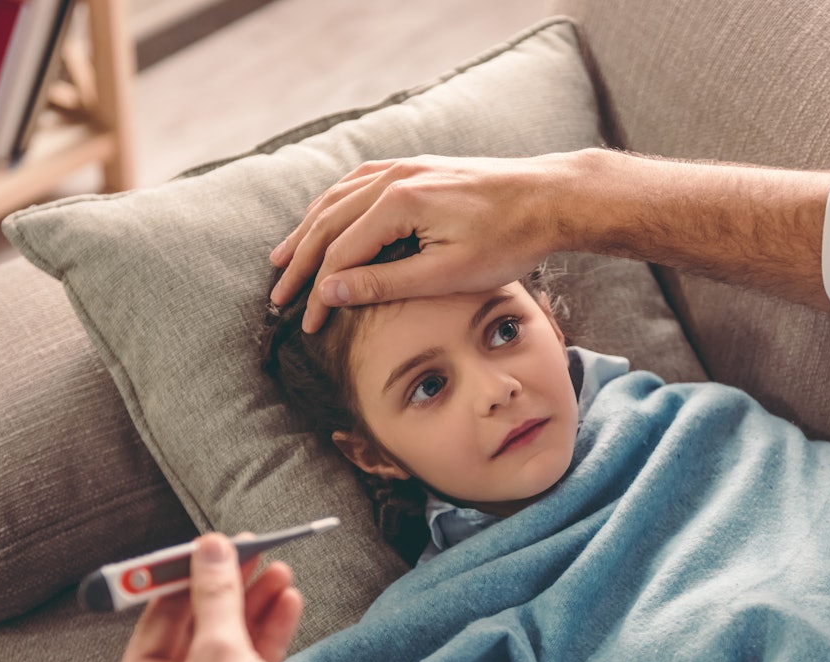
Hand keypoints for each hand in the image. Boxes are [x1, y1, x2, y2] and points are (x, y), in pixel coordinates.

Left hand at [96, 533, 340, 661]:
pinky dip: (264, 640)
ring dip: (252, 609)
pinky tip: (285, 607)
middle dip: (227, 591)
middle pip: (192, 631)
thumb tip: (209, 552)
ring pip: (222, 649)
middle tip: (251, 553)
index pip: (155, 619)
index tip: (211, 545)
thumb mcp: (222, 657)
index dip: (185, 576)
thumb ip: (216, 598)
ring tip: (278, 572)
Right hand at [269, 152, 585, 332]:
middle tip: (278, 296)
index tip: (306, 325)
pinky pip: (358, 183)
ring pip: (337, 199)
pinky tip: (326, 218)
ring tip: (284, 257)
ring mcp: (405, 167)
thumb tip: (330, 291)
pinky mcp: (417, 167)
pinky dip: (334, 205)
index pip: (339, 254)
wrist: (551, 197)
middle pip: (327, 223)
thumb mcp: (446, 274)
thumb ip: (385, 283)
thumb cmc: (508, 240)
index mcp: (398, 203)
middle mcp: (393, 177)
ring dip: (308, 230)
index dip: (318, 293)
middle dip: (299, 262)